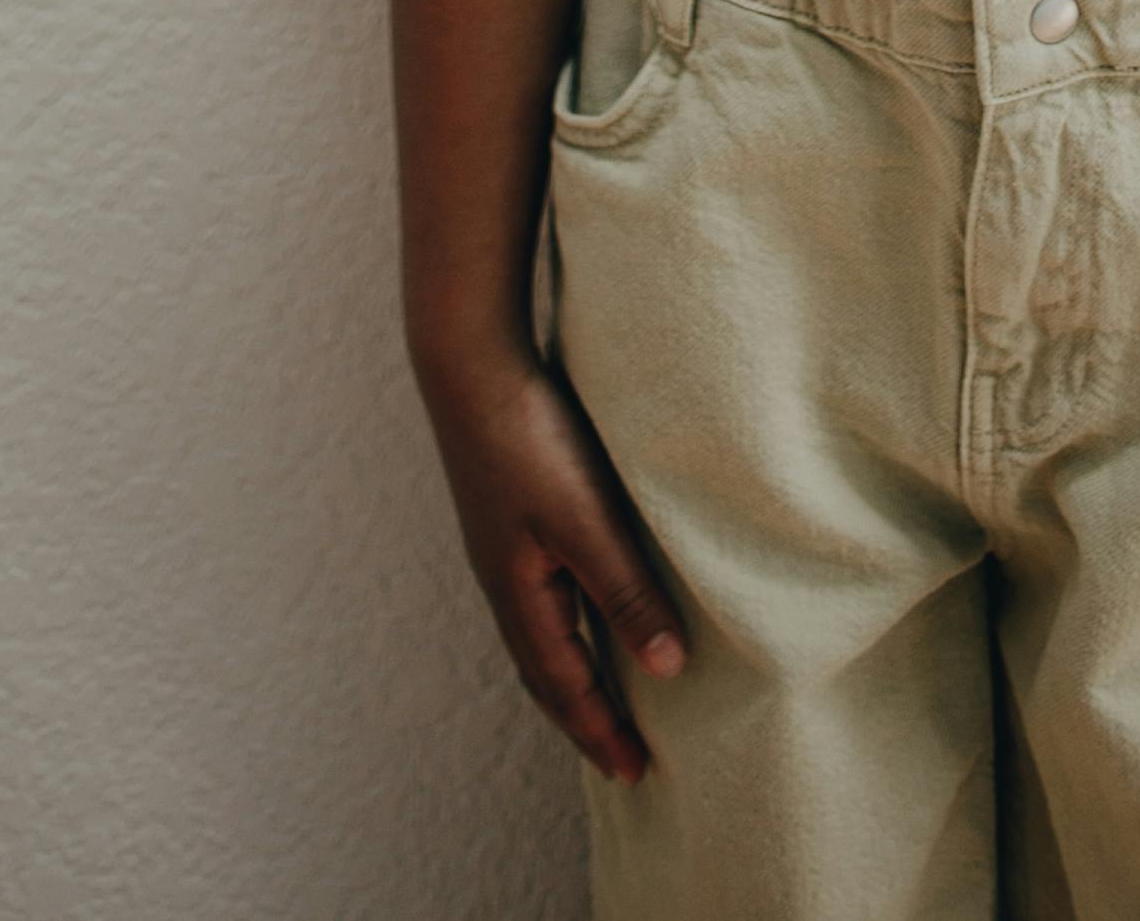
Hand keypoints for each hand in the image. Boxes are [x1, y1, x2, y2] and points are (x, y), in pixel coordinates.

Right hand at [419, 350, 689, 786]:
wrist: (470, 365)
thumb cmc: (529, 441)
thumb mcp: (586, 522)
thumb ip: (626, 592)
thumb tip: (669, 671)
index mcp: (521, 599)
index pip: (566, 689)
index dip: (602, 732)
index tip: (636, 775)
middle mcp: (505, 585)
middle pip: (546, 676)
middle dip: (583, 720)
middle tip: (623, 758)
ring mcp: (503, 552)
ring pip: (540, 639)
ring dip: (572, 678)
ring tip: (605, 700)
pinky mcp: (509, 518)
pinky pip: (540, 600)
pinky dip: (566, 630)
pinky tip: (585, 610)